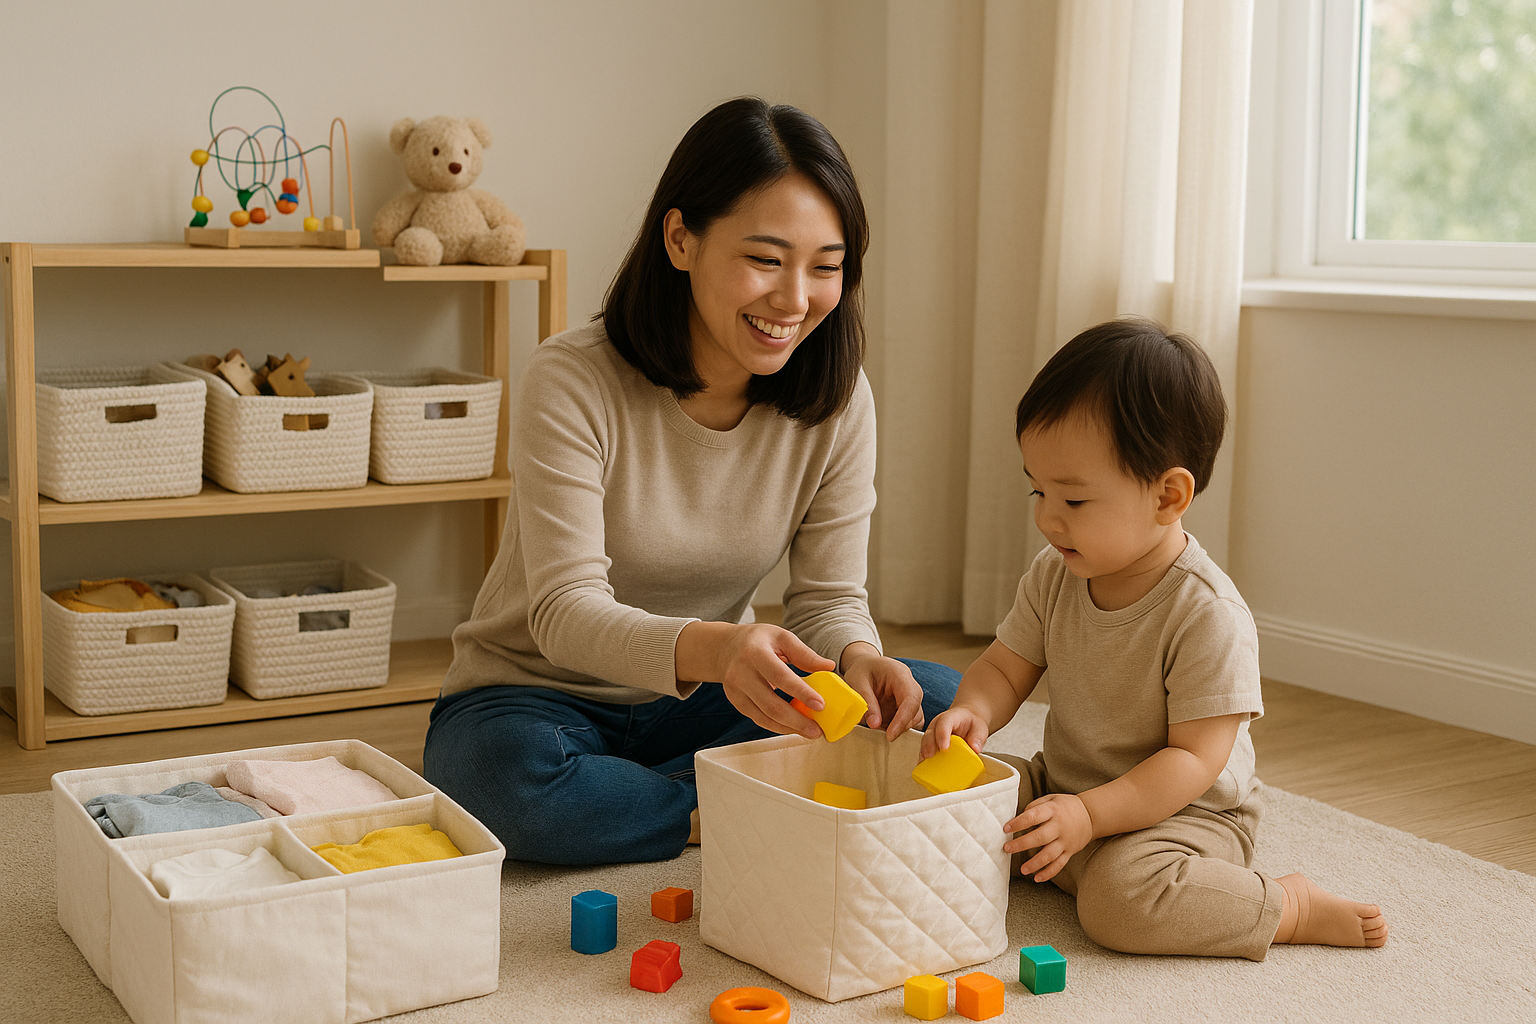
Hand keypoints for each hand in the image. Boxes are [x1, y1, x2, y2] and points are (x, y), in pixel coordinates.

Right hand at [709, 623, 835, 738]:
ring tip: (809, 732)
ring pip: (764, 716)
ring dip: (788, 728)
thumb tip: (829, 667)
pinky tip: (792, 728)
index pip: (780, 676)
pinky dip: (776, 726)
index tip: (820, 705)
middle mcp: (741, 673)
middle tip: (817, 730)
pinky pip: (758, 718)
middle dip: (796, 720)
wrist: (725, 647)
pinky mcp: (735, 701)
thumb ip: (804, 653)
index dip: (801, 692)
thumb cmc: (758, 640)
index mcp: (755, 653)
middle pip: (771, 704)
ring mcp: (736, 690)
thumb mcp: (781, 637)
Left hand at [840, 644, 924, 739]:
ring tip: (879, 726)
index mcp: (900, 675)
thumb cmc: (862, 670)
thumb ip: (867, 702)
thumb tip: (875, 725)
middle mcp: (910, 686)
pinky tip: (883, 727)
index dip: (903, 720)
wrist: (865, 665)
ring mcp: (910, 698)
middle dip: (901, 727)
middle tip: (881, 735)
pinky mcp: (906, 707)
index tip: (890, 735)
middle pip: (916, 712)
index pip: (910, 699)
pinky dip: (897, 728)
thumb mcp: (858, 682)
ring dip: (899, 728)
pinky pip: (908, 722)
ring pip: (915, 719)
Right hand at [919, 707, 990, 760]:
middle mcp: (938, 724)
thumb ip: (978, 737)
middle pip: (930, 732)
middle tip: (930, 756)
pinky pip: (925, 749)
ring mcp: (933, 733)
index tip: (944, 747)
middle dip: (929, 745)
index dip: (942, 734)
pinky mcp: (931, 742)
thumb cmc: (971, 723)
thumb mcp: (980, 727)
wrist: (967, 720)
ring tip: (924, 763)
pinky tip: (925, 766)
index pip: (944, 722)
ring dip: (924, 752)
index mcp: (951, 717)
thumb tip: (975, 748)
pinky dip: (924, 757)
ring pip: (925, 740)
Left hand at [1005, 793, 1092, 882]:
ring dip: (1035, 863)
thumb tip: (1018, 819)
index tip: (1006, 828)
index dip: (1019, 823)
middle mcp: (1059, 827)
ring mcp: (1065, 841)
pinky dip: (1049, 873)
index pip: (1033, 816)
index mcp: (1052, 811)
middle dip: (1022, 844)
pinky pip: (1059, 864)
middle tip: (1007, 849)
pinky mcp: (1070, 852)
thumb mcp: (1050, 799)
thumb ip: (1034, 807)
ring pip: (1050, 854)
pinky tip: (1037, 878)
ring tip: (1022, 869)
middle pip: (1040, 837)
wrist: (1090, 815)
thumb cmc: (1064, 806)